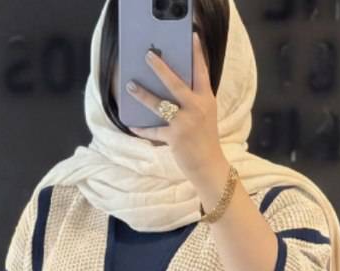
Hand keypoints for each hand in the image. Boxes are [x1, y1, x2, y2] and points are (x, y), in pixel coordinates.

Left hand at [125, 30, 224, 181]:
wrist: (209, 165)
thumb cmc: (205, 137)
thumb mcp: (205, 113)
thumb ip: (193, 98)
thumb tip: (172, 84)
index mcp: (206, 99)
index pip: (202, 72)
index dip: (197, 54)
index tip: (192, 37)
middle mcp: (196, 108)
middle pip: (175, 83)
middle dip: (160, 68)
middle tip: (148, 55)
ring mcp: (185, 123)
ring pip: (160, 105)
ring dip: (143, 95)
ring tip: (130, 85)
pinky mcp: (175, 138)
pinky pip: (154, 130)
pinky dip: (142, 129)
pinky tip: (132, 125)